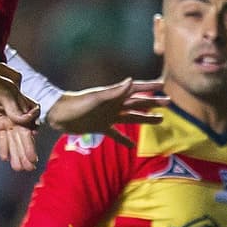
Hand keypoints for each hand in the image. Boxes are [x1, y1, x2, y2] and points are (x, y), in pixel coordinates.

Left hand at [0, 63, 40, 169]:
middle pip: (22, 137)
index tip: (32, 157)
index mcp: (22, 108)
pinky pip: (2, 137)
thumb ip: (15, 108)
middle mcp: (16, 115)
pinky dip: (4, 147)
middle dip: (25, 153)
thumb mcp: (5, 94)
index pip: (27, 129)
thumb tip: (27, 120)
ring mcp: (7, 119)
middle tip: (29, 168)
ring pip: (13, 140)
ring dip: (16, 153)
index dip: (29, 144)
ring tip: (19, 168)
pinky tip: (6, 158)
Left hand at [45, 78, 167, 146]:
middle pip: (137, 103)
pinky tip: (132, 146)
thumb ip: (114, 92)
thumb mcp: (96, 98)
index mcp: (113, 96)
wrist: (57, 115)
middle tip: (169, 103)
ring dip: (145, 118)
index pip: (135, 90)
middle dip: (153, 103)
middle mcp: (112, 105)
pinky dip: (124, 139)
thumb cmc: (75, 104)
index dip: (149, 87)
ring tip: (160, 120)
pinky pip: (115, 134)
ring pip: (131, 117)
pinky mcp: (100, 127)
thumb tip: (131, 81)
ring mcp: (107, 116)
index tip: (163, 85)